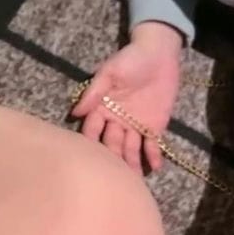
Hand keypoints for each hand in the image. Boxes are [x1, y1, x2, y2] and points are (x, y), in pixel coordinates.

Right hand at [72, 22, 182, 171]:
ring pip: (130, 149)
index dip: (89, 142)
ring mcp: (135, 126)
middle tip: (113, 177)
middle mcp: (116, 121)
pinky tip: (155, 167)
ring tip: (133, 180)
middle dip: (112, 159)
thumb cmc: (130, 60)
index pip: (92, 129)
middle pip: (111, 144)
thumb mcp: (109, 73)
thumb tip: (75, 112)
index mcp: (102, 108)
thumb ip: (94, 93)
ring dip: (131, 164)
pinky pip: (152, 145)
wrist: (158, 53)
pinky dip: (153, 156)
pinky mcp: (154, 127)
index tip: (87, 157)